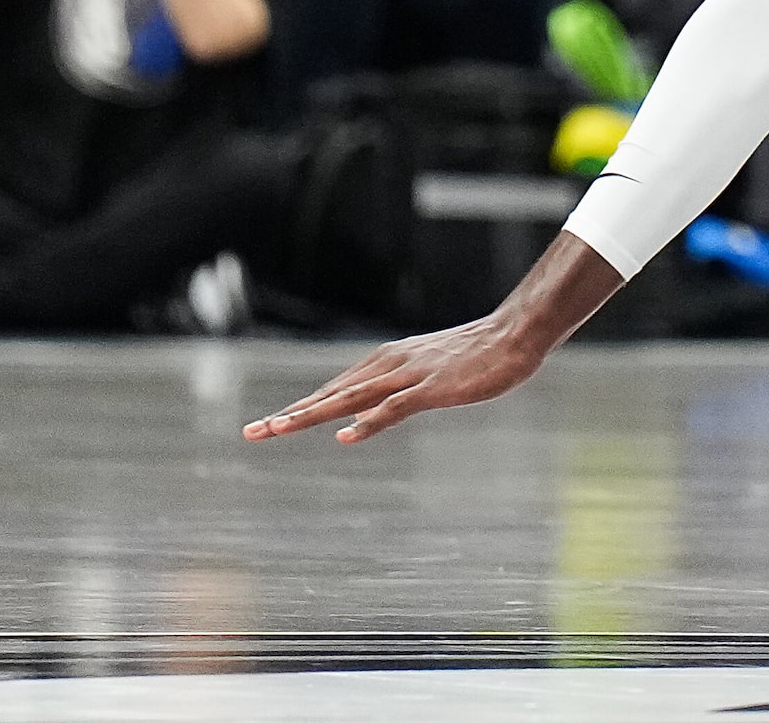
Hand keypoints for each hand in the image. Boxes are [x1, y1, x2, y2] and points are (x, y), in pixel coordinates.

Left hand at [243, 313, 549, 444]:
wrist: (516, 333)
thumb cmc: (478, 353)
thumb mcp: (428, 373)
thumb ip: (394, 395)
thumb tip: (359, 420)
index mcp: (388, 362)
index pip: (335, 390)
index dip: (301, 408)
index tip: (269, 425)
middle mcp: (390, 365)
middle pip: (332, 394)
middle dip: (291, 413)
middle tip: (252, 431)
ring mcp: (410, 375)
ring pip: (350, 398)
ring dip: (311, 414)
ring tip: (277, 429)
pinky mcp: (433, 387)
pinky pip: (394, 407)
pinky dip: (368, 421)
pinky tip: (346, 435)